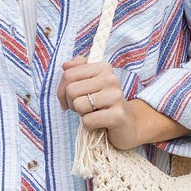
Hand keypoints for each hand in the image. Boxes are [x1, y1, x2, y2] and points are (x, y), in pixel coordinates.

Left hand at [57, 56, 190, 149]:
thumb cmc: (104, 103)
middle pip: (71, 90)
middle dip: (71, 103)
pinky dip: (88, 125)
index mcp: (103, 67)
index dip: (61, 90)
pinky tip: (99, 123)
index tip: (67, 99)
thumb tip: (65, 65)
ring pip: (78, 105)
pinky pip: (87, 120)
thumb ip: (77, 70)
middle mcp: (111, 79)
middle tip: (82, 108)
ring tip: (92, 113)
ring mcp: (116, 96)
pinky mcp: (117, 115)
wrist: (128, 123)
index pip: (69, 74)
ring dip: (81, 114)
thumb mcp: (91, 83)